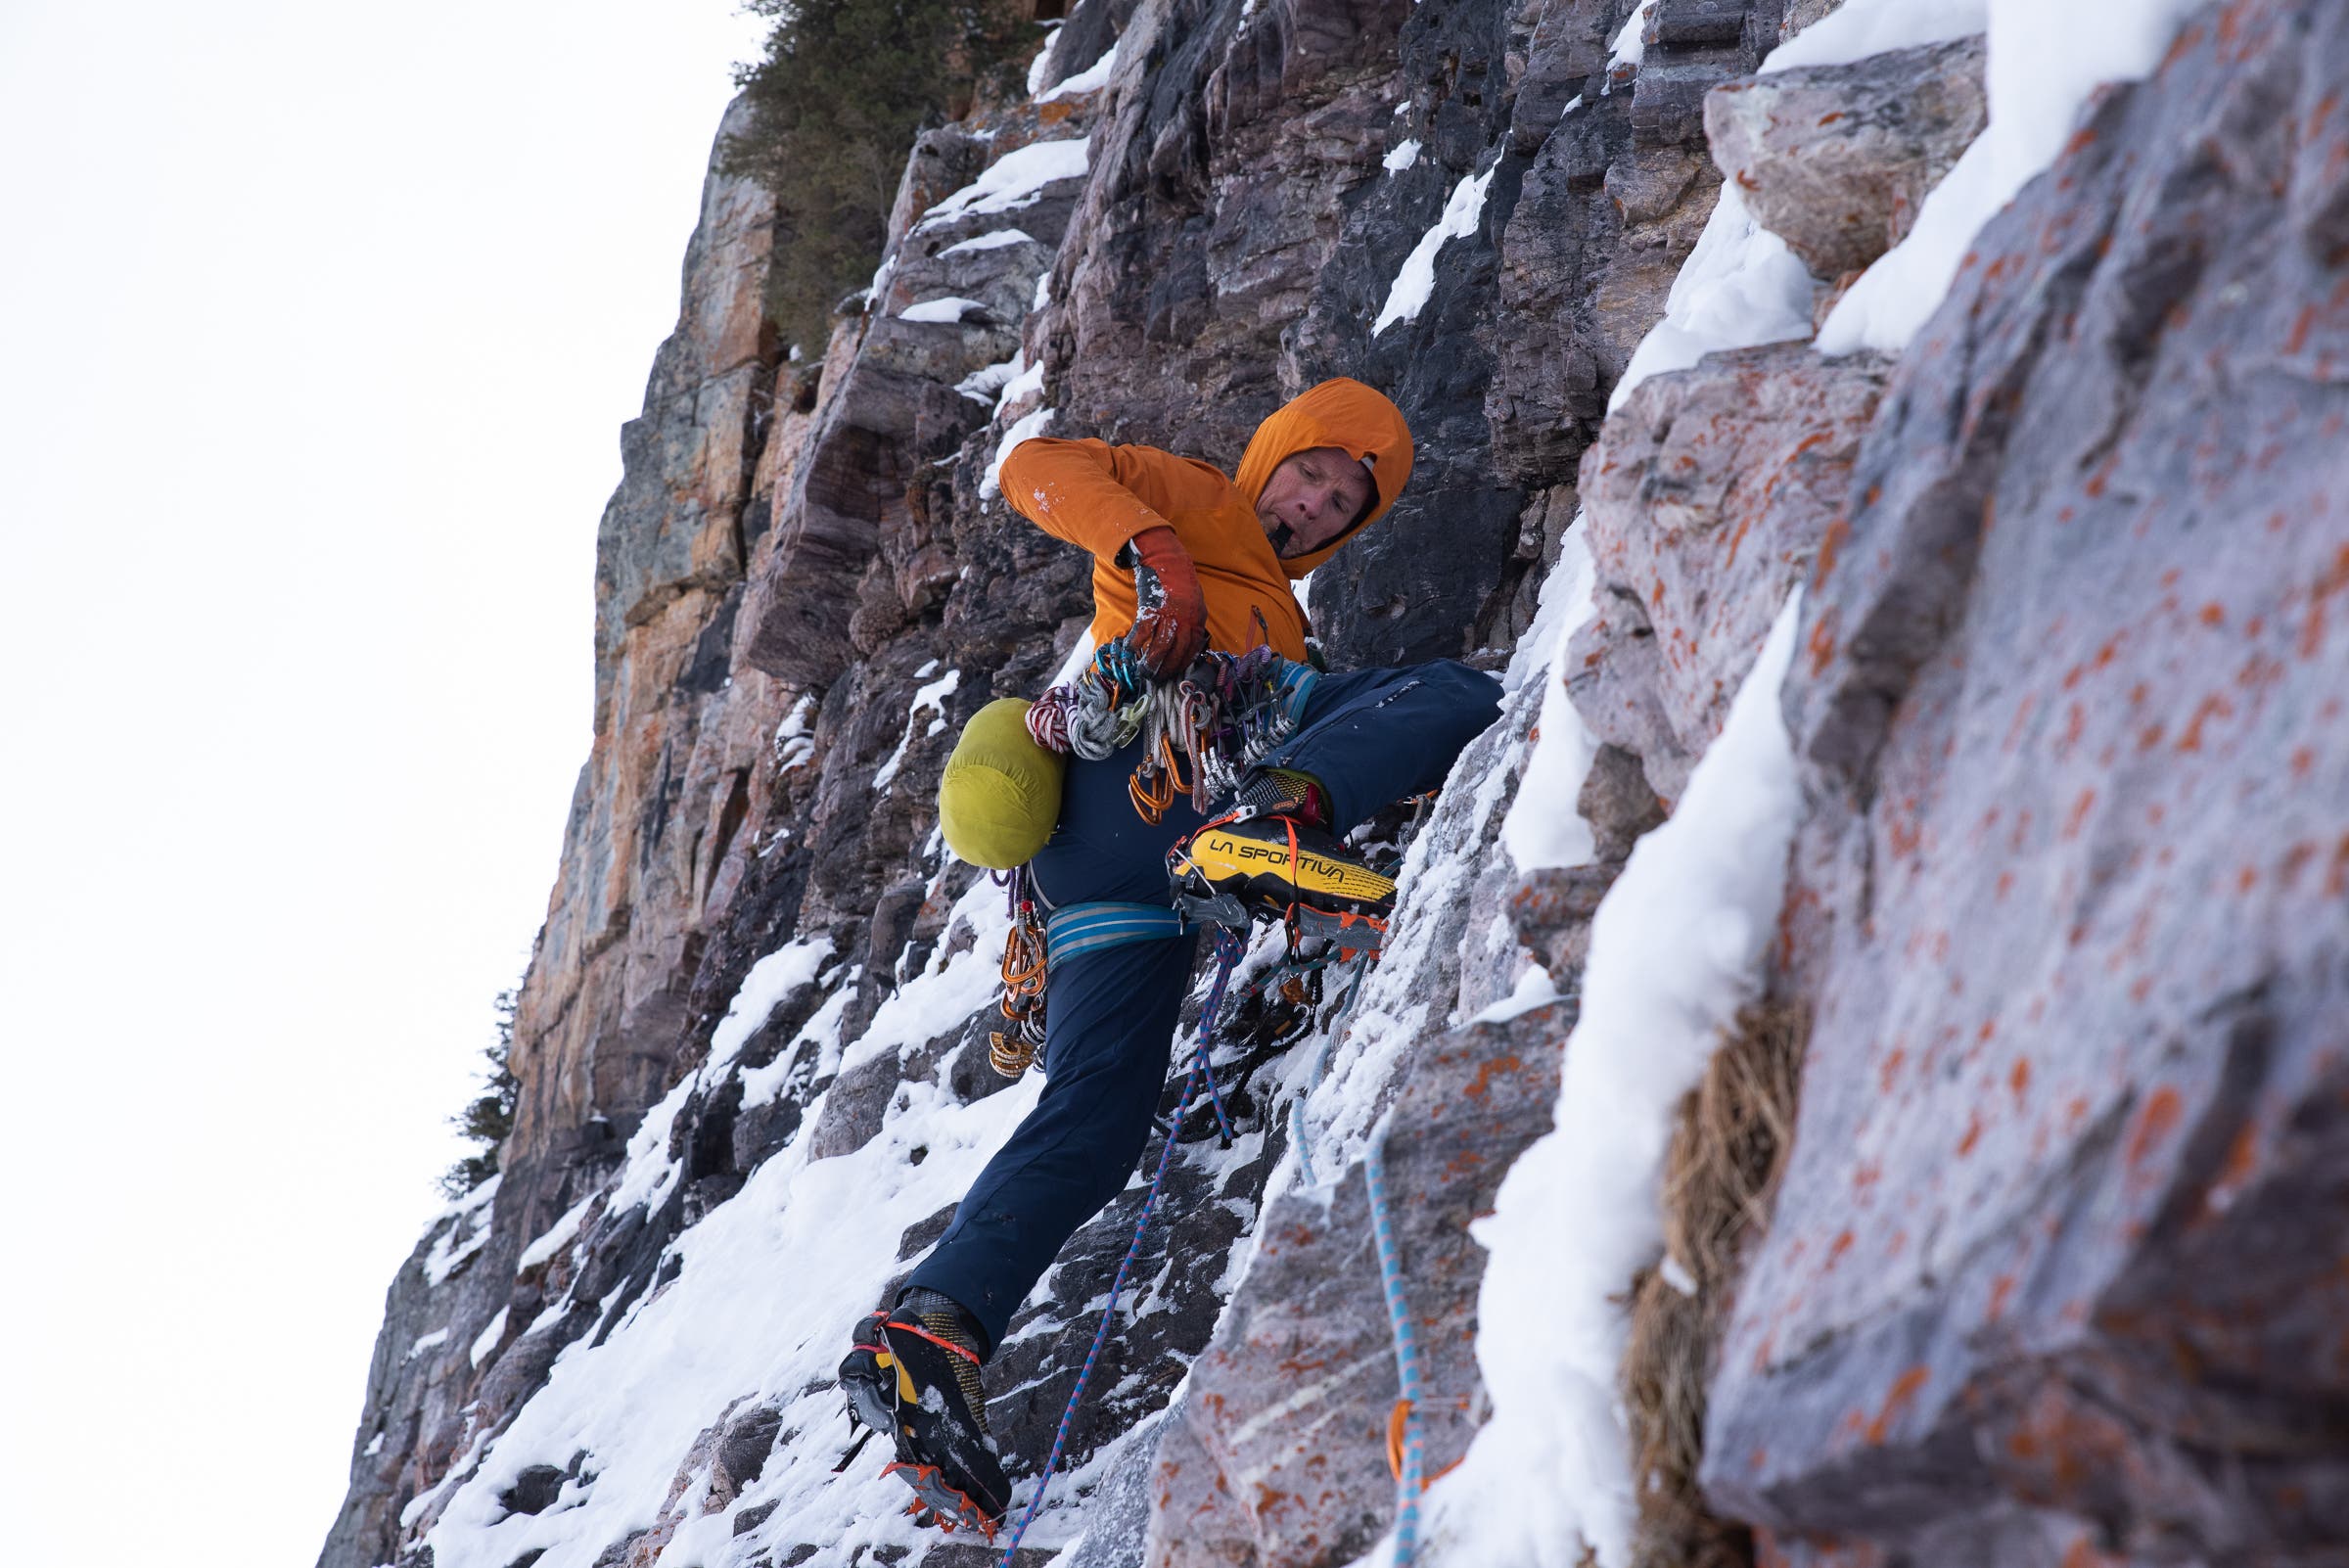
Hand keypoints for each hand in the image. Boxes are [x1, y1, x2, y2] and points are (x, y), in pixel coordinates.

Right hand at [1123, 525, 1208, 676]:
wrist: (1165, 557)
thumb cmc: (1177, 579)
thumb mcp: (1191, 601)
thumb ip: (1189, 620)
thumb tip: (1181, 640)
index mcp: (1197, 618)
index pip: (1192, 648)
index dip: (1182, 663)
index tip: (1174, 673)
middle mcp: (1186, 618)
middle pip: (1178, 651)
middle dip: (1167, 668)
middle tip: (1156, 679)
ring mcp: (1170, 614)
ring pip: (1162, 646)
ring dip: (1152, 662)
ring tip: (1143, 672)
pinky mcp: (1153, 608)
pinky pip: (1144, 631)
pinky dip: (1136, 643)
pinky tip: (1130, 651)